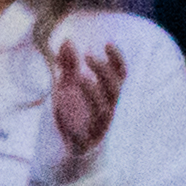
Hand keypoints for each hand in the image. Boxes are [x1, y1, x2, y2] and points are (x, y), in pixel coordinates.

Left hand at [48, 36, 130, 160]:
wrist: (71, 145)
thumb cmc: (73, 111)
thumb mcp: (67, 84)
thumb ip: (68, 64)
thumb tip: (67, 40)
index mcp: (106, 93)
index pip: (121, 75)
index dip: (117, 59)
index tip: (107, 43)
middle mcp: (108, 108)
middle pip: (114, 89)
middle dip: (104, 71)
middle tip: (87, 54)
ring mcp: (98, 126)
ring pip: (104, 110)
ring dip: (94, 92)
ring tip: (80, 77)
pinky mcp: (85, 143)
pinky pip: (85, 134)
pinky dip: (77, 124)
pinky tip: (64, 107)